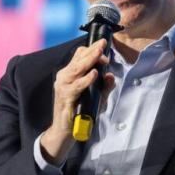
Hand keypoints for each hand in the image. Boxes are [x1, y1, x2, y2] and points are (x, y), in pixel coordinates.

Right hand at [40, 39, 114, 164]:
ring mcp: (63, 87)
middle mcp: (65, 77)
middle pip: (78, 59)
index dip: (92, 50)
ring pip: (76, 69)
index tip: (104, 45)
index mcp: (70, 74)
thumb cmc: (80, 110)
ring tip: (100, 54)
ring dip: (89, 61)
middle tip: (103, 44)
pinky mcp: (65, 98)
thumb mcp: (96, 97)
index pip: (79, 55)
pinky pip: (76, 86)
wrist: (65, 129)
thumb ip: (104, 86)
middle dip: (92, 51)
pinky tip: (94, 74)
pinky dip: (85, 80)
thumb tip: (110, 75)